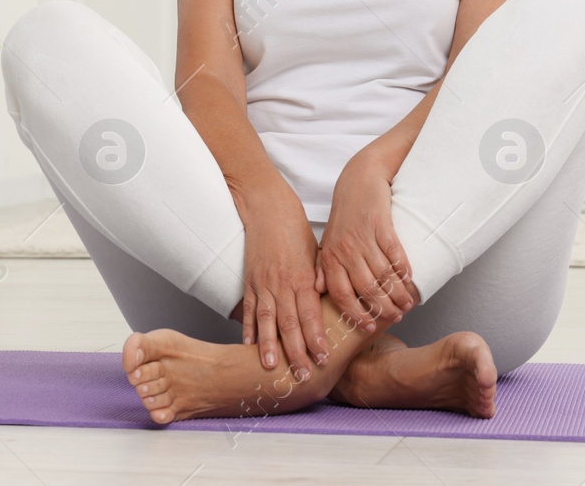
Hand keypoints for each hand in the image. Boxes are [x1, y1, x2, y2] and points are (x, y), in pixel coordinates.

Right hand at [235, 187, 328, 378]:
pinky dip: (249, 329)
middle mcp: (283, 284)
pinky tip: (249, 347)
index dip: (316, 337)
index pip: (311, 314)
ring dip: (269, 346)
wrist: (268, 210)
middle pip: (290, 324)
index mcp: (303, 277)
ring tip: (271, 367)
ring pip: (267, 321)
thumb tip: (335, 303)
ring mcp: (264, 284)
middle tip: (302, 374)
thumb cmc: (296, 231)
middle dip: (296, 351)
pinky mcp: (250, 282)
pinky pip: (250, 310)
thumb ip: (320, 281)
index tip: (324, 358)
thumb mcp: (316, 254)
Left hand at [319, 150, 413, 332]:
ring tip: (407, 303)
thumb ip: (323, 266)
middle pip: (367, 289)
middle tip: (397, 317)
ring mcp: (364, 237)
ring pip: (383, 275)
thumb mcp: (328, 241)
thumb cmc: (344, 214)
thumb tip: (318, 291)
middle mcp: (345, 250)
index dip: (356, 314)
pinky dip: (404, 270)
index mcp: (330, 257)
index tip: (370, 327)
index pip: (342, 295)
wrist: (359, 179)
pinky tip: (410, 280)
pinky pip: (395, 254)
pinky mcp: (381, 225)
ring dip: (398, 293)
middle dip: (384, 309)